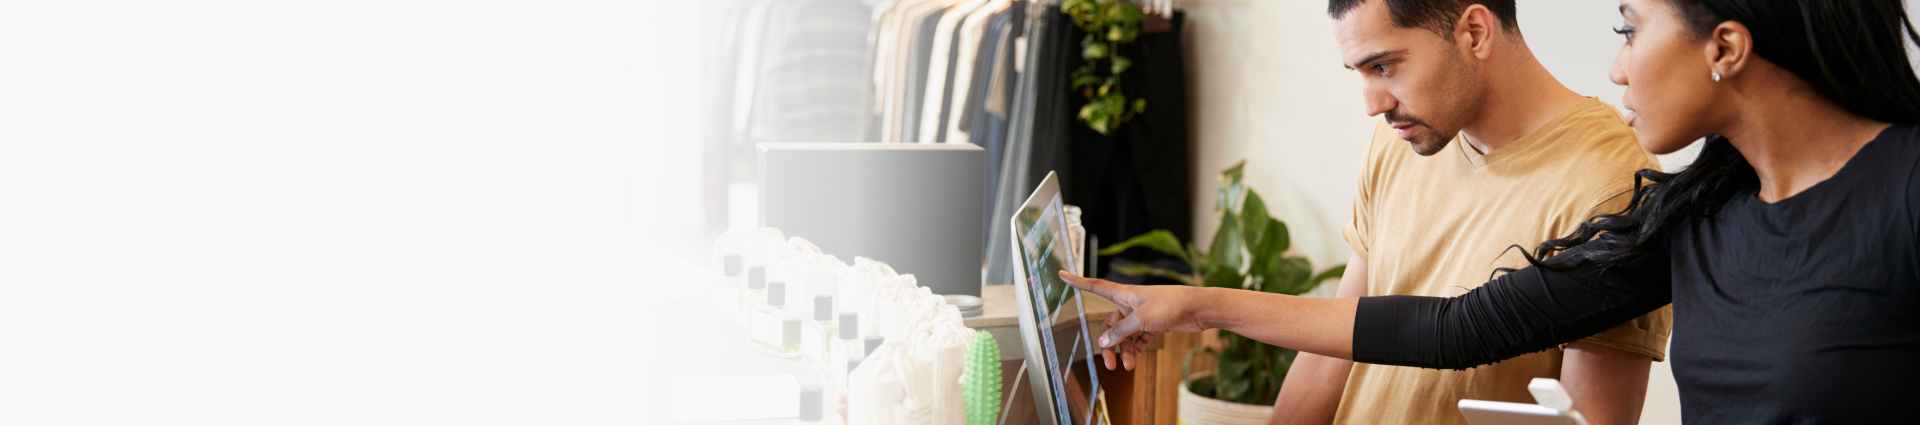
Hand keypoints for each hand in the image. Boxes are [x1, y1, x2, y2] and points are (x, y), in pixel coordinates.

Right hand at [1058, 270, 1210, 370]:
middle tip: (1109, 364)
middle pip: (1110, 324)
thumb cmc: (1171, 305)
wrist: (1199, 308)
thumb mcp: (1141, 319)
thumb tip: (1103, 343)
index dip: (1078, 281)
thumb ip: (1120, 332)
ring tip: (1128, 366)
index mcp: (1124, 294)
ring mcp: (1142, 314)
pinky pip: (1137, 339)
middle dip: (1109, 344)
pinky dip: (1135, 350)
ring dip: (1124, 351)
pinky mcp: (1153, 324)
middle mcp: (1131, 303)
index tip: (1062, 275)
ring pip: (1124, 335)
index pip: (1095, 286)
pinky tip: (1134, 361)